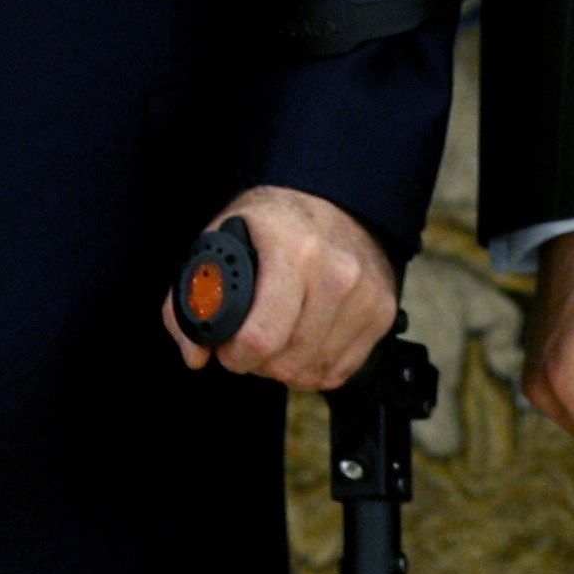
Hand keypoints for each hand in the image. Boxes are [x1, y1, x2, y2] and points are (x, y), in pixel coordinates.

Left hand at [165, 185, 397, 393]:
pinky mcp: (382, 312)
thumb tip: (196, 353)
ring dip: (288, 368)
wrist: (336, 201)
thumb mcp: (221, 240)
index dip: (235, 356)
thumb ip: (192, 299)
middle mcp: (337, 274)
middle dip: (258, 364)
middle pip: (288, 362)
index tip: (229, 348)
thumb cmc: (275, 223)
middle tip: (252, 342)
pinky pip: (342, 370)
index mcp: (293, 251)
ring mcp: (365, 295)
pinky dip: (317, 368)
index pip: (261, 337)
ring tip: (278, 340)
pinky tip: (305, 344)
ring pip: (315, 371)